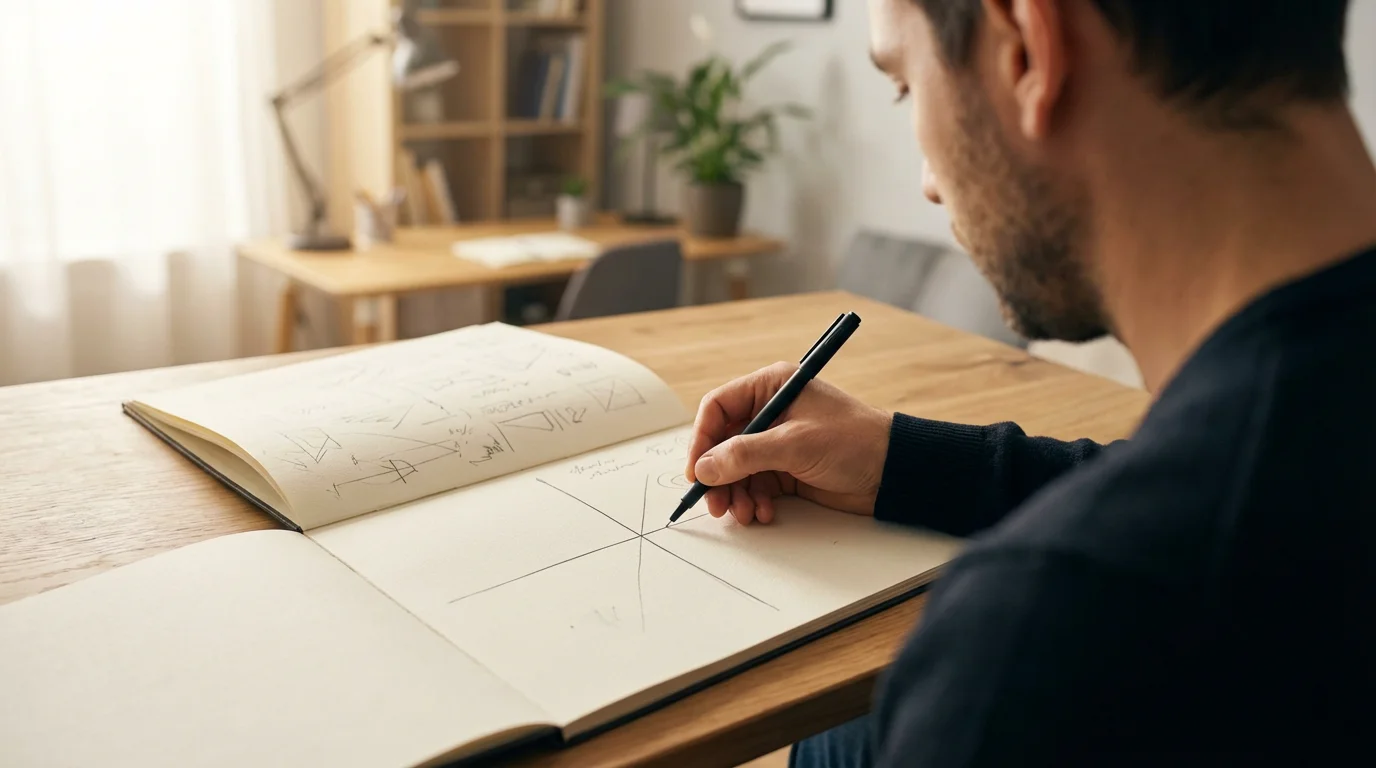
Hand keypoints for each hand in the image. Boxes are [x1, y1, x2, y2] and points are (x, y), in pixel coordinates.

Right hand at [686, 362, 892, 524]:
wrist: (894, 471)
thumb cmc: (854, 441)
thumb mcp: (795, 445)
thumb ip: (745, 455)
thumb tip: (704, 468)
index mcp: (771, 387)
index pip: (718, 408)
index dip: (702, 439)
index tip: (696, 470)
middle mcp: (771, 412)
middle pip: (723, 442)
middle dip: (718, 475)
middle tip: (715, 503)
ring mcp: (778, 442)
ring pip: (737, 469)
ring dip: (736, 493)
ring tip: (744, 513)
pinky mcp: (788, 468)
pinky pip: (756, 485)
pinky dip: (754, 501)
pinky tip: (764, 512)